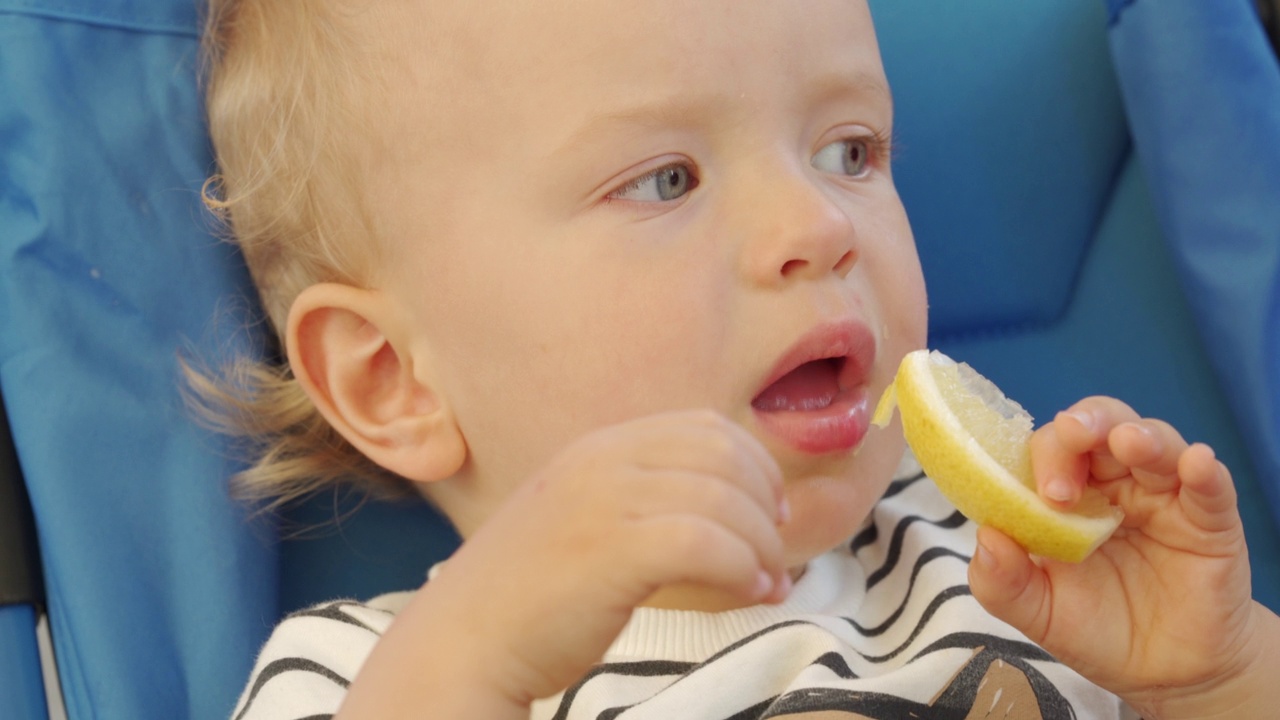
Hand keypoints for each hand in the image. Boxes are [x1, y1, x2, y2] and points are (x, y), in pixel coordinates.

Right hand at [339, 410, 789, 717]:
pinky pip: (706, 543)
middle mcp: (602, 460)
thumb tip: (731, 509)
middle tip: (774, 553)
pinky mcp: (611, 549)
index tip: (768, 512)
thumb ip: (640, 500)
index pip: (704, 426)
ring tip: (767, 583)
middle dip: (765, 505)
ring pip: (723, 499)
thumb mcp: (585, 519)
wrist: (463, 642)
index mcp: (599, 446)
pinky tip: (749, 593)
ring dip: (761, 545)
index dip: (753, 465)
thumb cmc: (530, 596)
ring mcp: (604, 500)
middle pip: (723, 456)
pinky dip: (743, 568)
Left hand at [966, 396, 1269, 717]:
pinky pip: (1210, 485)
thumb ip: (1002, 582)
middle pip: (1099, 426)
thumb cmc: (1095, 629)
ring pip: (1155, 441)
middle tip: (1073, 440)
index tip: (1044, 492)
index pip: (1049, 450)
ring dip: (1141, 435)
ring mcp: (1164, 496)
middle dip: (1084, 427)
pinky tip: (1196, 463)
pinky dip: (1204, 469)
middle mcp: (1114, 483)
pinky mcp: (1210, 520)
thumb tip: (985, 538)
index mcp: (1065, 493)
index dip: (1042, 457)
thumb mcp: (1038, 612)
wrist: (1162, 674)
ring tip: (1129, 441)